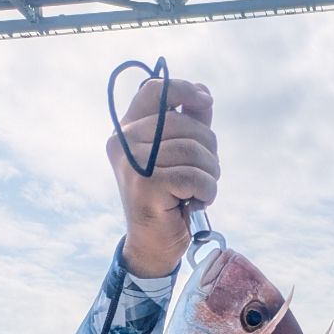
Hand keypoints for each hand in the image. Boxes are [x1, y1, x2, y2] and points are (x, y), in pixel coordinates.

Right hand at [107, 77, 218, 277]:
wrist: (153, 244)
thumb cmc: (170, 198)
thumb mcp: (178, 155)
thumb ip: (188, 123)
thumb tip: (203, 93)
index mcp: (127, 129)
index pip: (156, 91)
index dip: (185, 90)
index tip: (206, 100)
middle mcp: (124, 142)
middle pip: (184, 123)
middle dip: (208, 148)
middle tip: (205, 172)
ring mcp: (133, 163)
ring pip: (194, 151)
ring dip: (210, 174)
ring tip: (200, 190)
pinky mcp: (146, 186)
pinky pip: (195, 177)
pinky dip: (207, 191)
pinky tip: (197, 202)